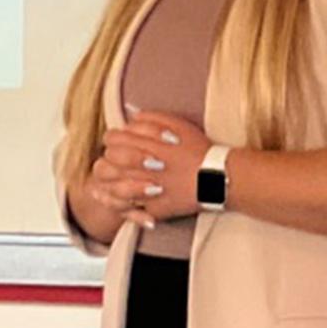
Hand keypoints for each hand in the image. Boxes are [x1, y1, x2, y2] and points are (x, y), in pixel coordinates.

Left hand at [91, 109, 211, 224]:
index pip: (111, 139)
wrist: (219, 176)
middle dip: (109, 162)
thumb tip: (132, 117)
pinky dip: (127, 207)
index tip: (120, 144)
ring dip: (114, 185)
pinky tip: (128, 203)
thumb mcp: (177, 124)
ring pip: (114, 189)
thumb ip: (151, 118)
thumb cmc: (199, 149)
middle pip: (107, 163)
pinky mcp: (155, 208)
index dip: (113, 141)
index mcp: (144, 145)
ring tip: (121, 183)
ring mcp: (146, 190)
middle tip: (118, 164)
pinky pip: (132, 210)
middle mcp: (141, 168)